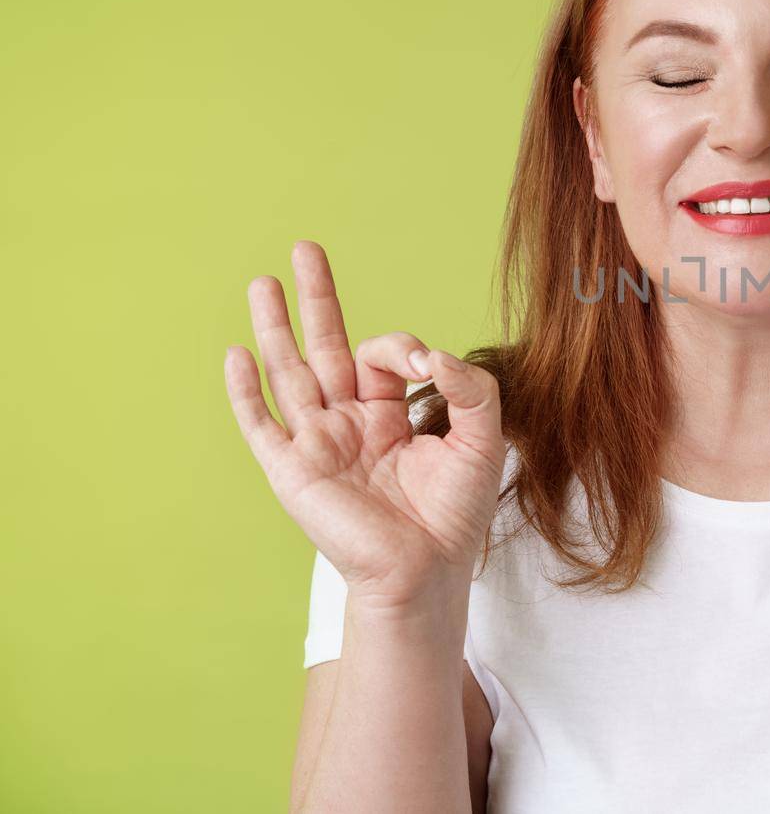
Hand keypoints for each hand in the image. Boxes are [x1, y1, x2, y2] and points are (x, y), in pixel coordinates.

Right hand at [223, 240, 506, 607]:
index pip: (383, 356)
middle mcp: (348, 422)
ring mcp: (316, 443)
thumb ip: (468, 386)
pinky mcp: (293, 470)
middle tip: (305, 248)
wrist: (426, 571)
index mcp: (389, 413)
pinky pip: (262, 423)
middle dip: (315, 298)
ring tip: (262, 282)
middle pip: (325, 346)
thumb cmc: (454, 513)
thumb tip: (429, 354)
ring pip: (289, 373)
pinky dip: (247, 390)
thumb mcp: (481, 438)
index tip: (424, 364)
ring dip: (275, 327)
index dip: (401, 346)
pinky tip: (237, 353)